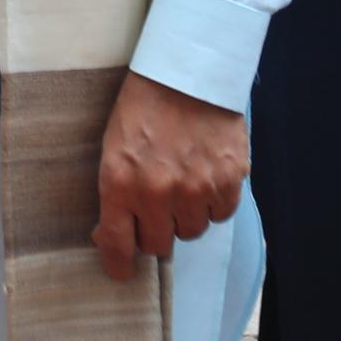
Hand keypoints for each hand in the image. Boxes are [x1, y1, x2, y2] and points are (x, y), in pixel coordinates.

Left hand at [93, 70, 246, 279]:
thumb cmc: (144, 105)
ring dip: (187, 214)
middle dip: (156, 229)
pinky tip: (207, 174)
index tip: (122, 271)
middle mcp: (157, 192)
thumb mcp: (113, 146)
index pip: (118, 244)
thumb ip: (115, 192)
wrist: (188, 70)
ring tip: (184, 180)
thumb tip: (112, 234)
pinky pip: (221, 213)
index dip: (119, 264)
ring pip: (192, 231)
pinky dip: (214, 200)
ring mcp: (195, 188)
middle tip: (158, 205)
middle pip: (158, 244)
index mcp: (120, 182)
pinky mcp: (228, 180)